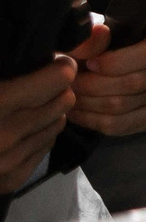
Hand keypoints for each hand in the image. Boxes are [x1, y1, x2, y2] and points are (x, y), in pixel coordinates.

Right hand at [0, 53, 75, 191]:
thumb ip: (4, 63)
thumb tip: (22, 42)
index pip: (57, 79)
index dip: (57, 66)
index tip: (52, 61)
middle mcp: (5, 135)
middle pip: (64, 100)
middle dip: (56, 88)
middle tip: (42, 82)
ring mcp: (9, 161)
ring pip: (59, 123)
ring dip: (49, 111)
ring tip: (29, 105)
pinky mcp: (12, 180)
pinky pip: (46, 146)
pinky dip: (39, 134)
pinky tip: (21, 127)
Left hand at [68, 13, 145, 136]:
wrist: (117, 51)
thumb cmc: (109, 37)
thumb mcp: (98, 28)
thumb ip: (93, 34)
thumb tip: (97, 33)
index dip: (117, 63)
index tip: (89, 63)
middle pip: (139, 82)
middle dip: (96, 86)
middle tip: (71, 85)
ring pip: (131, 105)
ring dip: (93, 104)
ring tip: (72, 98)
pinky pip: (131, 124)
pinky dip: (100, 122)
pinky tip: (81, 114)